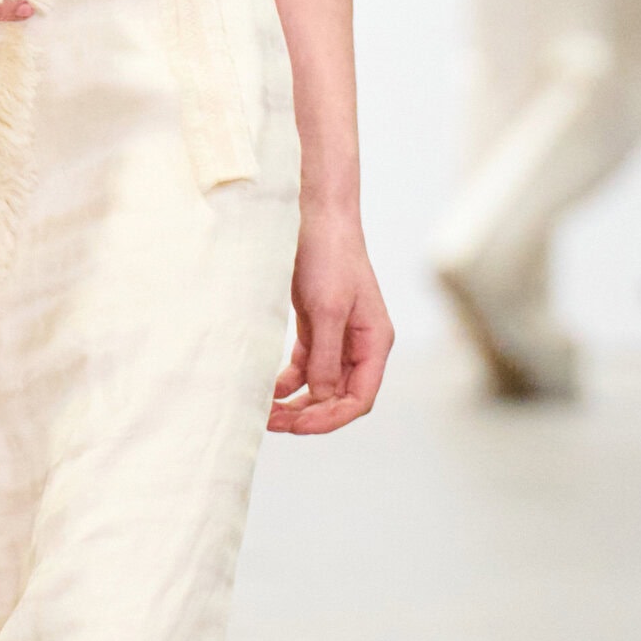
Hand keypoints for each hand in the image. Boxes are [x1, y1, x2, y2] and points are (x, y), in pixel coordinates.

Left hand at [269, 201, 392, 434]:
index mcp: (375, 342)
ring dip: (295, 403)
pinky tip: (269, 389)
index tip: (296, 426)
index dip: (330, 418)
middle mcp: (360, 344)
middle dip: (308, 415)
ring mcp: (338, 337)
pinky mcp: (317, 327)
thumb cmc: (328, 255)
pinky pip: (305, 367)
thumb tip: (322, 396)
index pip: (360, 398)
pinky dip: (288, 382)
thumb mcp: (327, 309)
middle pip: (339, 397)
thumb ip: (326, 356)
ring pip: (319, 386)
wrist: (313, 214)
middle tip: (272, 423)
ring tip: (265, 412)